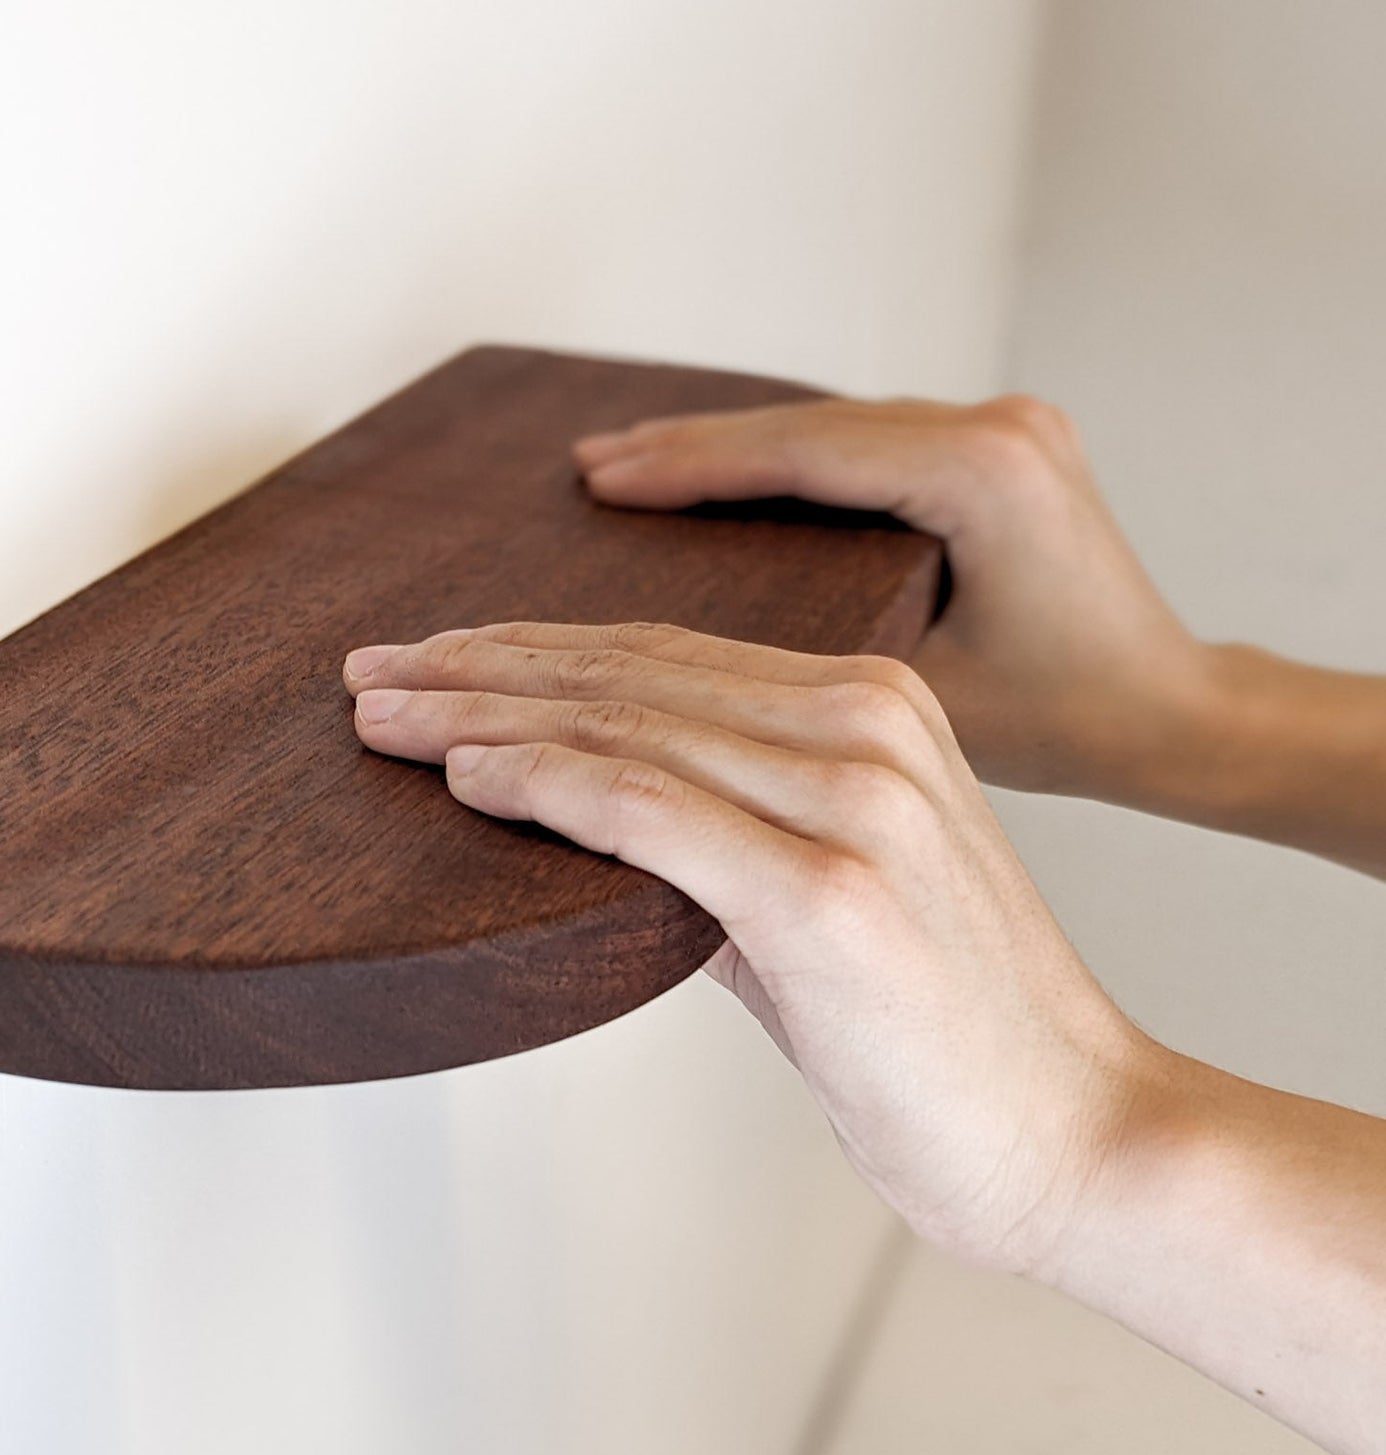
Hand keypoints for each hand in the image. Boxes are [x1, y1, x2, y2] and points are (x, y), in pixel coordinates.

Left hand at [342, 622, 1155, 1272]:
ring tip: (377, 716)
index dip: (529, 650)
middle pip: (622, 674)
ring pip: (619, 725)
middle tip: (366, 673)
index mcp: (874, 703)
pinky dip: (542, 782)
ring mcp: (851, 799)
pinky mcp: (824, 891)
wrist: (1077, 1133)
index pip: (660, 655)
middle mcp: (864, 724)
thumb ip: (717, 836)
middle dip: (475, 669)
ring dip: (477, 716)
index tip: (432, 658)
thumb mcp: (822, 892)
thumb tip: (584, 814)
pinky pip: (645, 807)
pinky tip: (462, 774)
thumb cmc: (943, 1029)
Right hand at [571, 396, 1206, 801]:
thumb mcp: (921, 693)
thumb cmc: (1066, 723)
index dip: (687, 467)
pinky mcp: (996, 447)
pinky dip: (782, 456)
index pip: (800, 455)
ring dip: (726, 446)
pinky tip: (716, 468)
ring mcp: (1001, 427)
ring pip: (828, 424)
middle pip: (805, 426)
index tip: (601, 480)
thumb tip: (682, 655)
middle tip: (588, 464)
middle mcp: (996, 428)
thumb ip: (811, 653)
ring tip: (627, 462)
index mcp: (983, 474)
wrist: (1172, 715)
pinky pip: (860, 439)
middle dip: (687, 446)